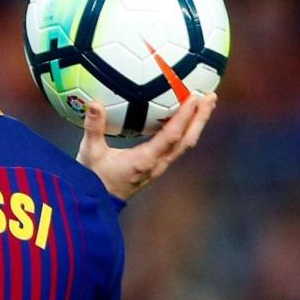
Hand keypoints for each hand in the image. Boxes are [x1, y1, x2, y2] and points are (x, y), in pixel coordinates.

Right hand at [77, 93, 217, 200]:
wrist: (96, 203)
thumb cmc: (92, 178)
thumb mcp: (89, 152)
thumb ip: (93, 128)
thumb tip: (94, 104)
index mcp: (144, 160)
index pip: (171, 136)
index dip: (184, 116)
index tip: (193, 97)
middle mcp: (157, 164)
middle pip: (187, 140)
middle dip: (201, 118)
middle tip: (210, 96)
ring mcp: (159, 167)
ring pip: (185, 144)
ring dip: (197, 124)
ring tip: (206, 104)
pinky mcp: (157, 167)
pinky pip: (177, 147)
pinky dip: (186, 130)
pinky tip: (186, 119)